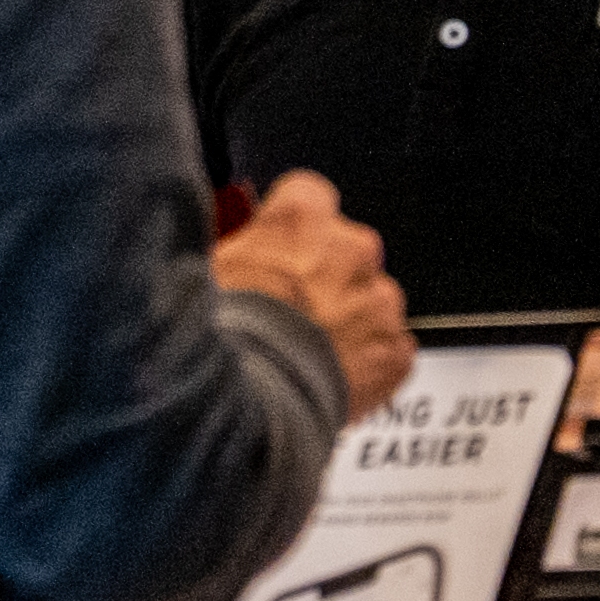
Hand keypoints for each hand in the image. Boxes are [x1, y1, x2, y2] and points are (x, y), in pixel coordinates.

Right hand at [211, 168, 414, 421]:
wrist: (252, 406)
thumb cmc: (224, 337)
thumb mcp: (203, 268)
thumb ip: (229, 244)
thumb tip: (214, 240)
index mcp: (301, 217)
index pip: (308, 194)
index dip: (291, 226)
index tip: (278, 245)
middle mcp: (350, 249)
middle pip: (346, 247)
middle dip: (323, 273)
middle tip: (286, 306)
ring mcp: (380, 301)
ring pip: (371, 298)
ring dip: (346, 317)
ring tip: (306, 349)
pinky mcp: (396, 351)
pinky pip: (391, 347)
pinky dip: (368, 359)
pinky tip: (332, 373)